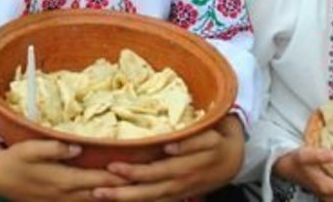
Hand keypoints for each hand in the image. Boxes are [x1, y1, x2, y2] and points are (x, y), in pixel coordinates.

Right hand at [0, 136, 128, 201]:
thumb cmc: (16, 159)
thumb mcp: (31, 149)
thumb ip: (54, 148)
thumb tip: (78, 146)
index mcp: (64, 181)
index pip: (99, 180)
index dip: (120, 177)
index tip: (140, 170)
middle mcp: (68, 195)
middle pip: (104, 194)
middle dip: (125, 188)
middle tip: (148, 180)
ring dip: (116, 196)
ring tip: (138, 189)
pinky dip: (102, 200)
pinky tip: (114, 196)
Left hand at [92, 115, 245, 200]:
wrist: (234, 159)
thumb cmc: (217, 139)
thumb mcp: (210, 136)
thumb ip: (190, 141)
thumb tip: (168, 146)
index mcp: (186, 166)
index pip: (156, 171)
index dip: (135, 172)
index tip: (113, 167)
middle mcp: (180, 182)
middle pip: (148, 190)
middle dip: (122, 191)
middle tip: (98, 188)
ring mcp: (178, 191)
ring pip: (149, 198)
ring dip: (124, 199)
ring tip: (99, 196)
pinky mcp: (177, 195)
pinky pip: (155, 201)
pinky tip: (117, 200)